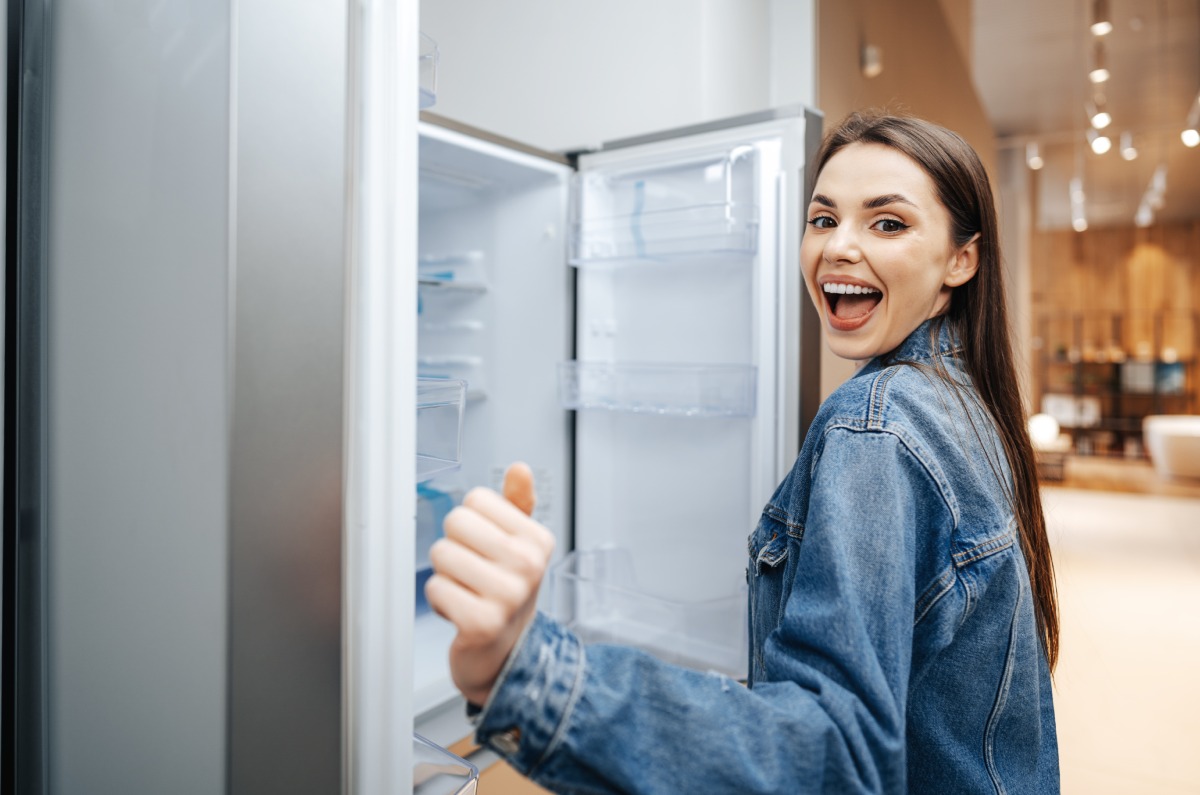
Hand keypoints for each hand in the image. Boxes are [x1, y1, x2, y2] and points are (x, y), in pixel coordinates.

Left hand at [424, 462, 553, 705]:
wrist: (508, 653)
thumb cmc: (508, 592)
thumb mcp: (519, 545)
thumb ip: (517, 504)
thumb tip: (519, 469)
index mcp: (537, 540)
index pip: (476, 500)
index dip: (472, 524)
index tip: (487, 550)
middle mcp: (528, 565)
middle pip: (456, 522)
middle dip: (455, 548)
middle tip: (474, 573)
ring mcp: (508, 595)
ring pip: (441, 554)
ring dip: (446, 576)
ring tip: (468, 593)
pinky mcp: (482, 622)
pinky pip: (435, 588)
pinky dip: (440, 602)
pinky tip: (460, 612)